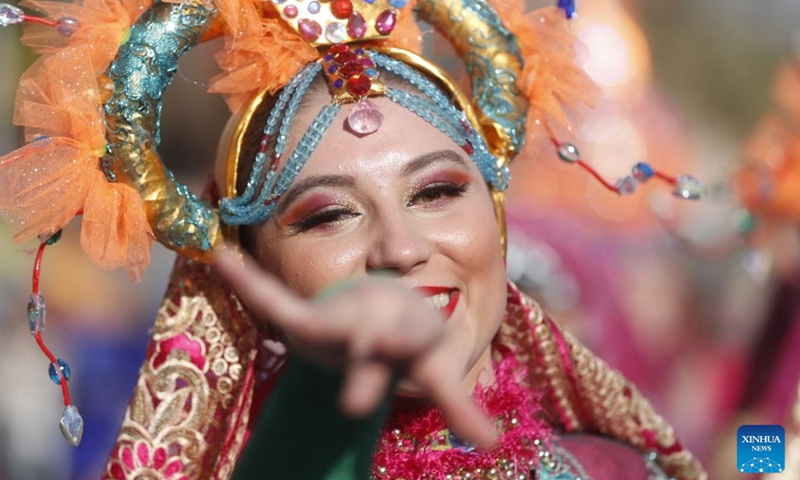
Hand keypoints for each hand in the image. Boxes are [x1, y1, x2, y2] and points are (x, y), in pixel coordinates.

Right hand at [215, 248, 495, 448]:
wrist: (390, 302)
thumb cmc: (413, 341)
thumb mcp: (436, 371)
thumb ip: (458, 404)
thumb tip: (495, 445)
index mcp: (403, 330)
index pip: (403, 341)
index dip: (392, 350)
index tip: (375, 370)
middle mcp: (368, 318)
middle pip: (363, 340)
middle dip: (359, 368)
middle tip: (352, 404)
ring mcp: (334, 318)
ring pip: (314, 322)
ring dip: (290, 314)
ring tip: (248, 288)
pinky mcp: (305, 321)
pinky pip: (273, 301)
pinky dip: (248, 283)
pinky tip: (221, 258)